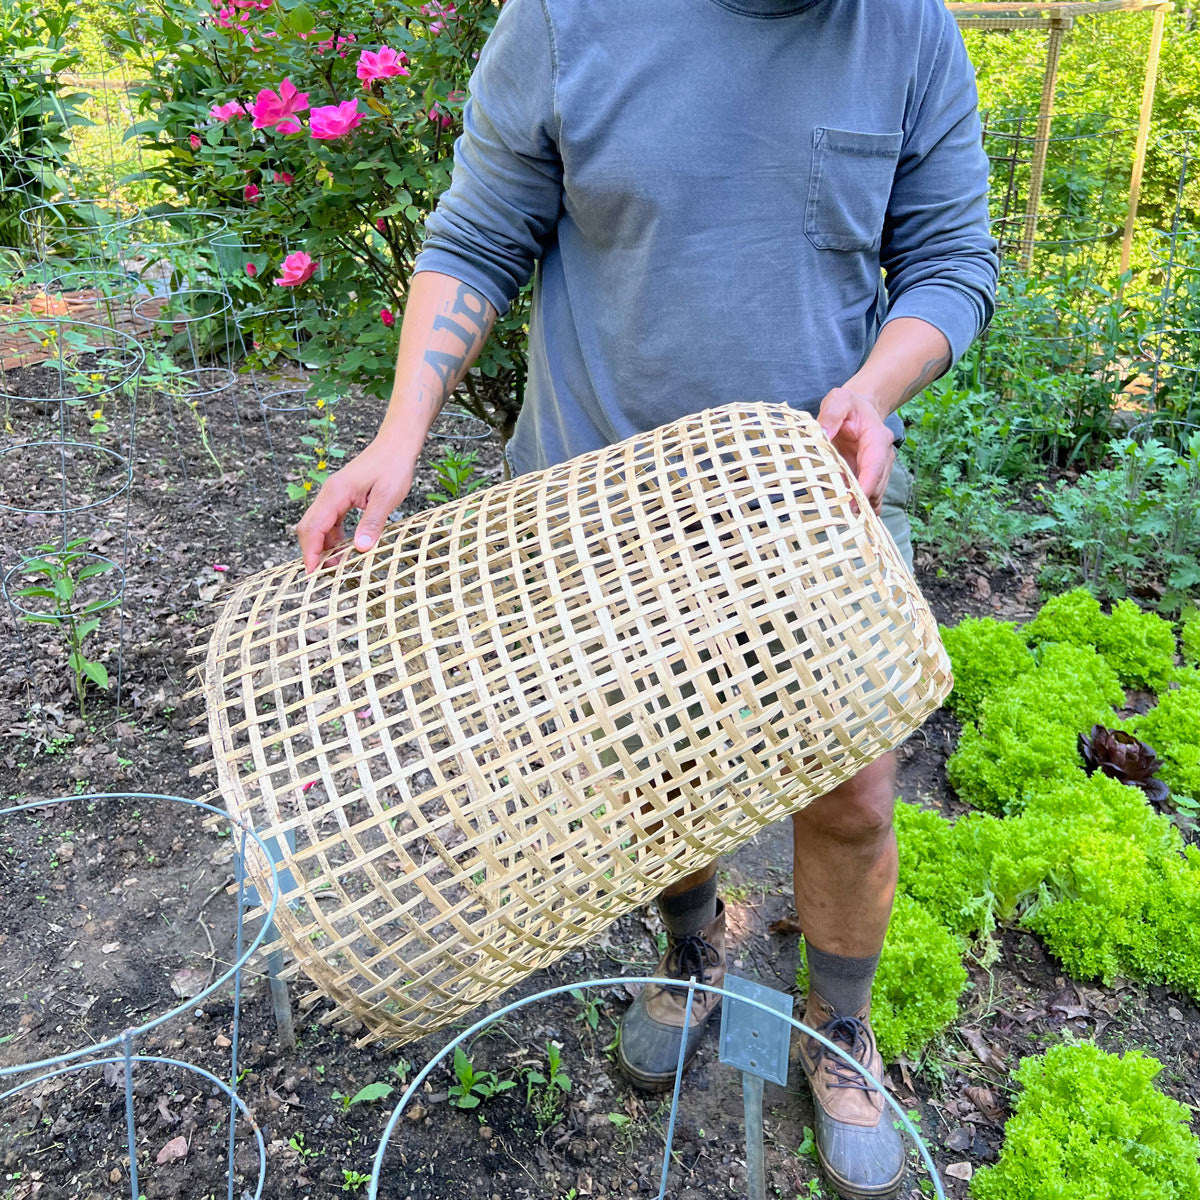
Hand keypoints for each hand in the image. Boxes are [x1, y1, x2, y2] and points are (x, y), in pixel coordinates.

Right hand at [296, 438, 416, 572]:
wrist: (396, 445)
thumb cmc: (393, 466)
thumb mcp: (387, 497)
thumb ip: (372, 523)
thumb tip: (359, 549)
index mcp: (336, 493)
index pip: (314, 527)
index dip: (311, 552)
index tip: (312, 573)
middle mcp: (329, 493)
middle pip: (309, 527)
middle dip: (313, 552)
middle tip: (324, 575)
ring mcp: (334, 495)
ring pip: (319, 525)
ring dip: (324, 545)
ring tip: (337, 565)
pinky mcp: (342, 497)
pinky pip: (331, 520)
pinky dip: (333, 536)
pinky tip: (345, 548)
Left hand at [817, 386, 894, 512]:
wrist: (860, 409)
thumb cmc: (848, 405)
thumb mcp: (838, 400)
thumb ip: (831, 414)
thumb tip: (822, 434)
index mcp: (878, 439)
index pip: (875, 465)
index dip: (866, 485)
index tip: (855, 501)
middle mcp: (883, 457)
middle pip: (876, 486)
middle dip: (862, 502)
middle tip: (841, 515)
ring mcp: (878, 469)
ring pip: (874, 495)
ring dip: (860, 507)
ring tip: (842, 519)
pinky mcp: (868, 477)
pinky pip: (868, 497)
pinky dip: (859, 507)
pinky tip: (846, 516)